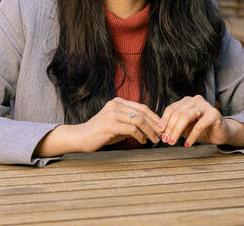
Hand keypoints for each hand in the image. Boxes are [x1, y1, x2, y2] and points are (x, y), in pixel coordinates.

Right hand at [35, 97, 160, 156]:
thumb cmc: (101, 133)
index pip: (142, 107)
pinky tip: (143, 141)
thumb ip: (132, 123)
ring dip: (150, 131)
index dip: (154, 116)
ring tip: (154, 139)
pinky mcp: (111, 124)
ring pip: (139, 120)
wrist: (81, 138)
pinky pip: (132, 129)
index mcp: (118, 102)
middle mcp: (116, 105)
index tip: (162, 126)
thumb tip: (152, 128)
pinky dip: (140, 136)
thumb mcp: (118, 124)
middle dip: (154, 124)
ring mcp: (113, 114)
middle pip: (142, 112)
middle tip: (162, 134)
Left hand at [160, 95, 230, 146]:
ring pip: (186, 117)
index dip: (164, 120)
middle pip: (177, 112)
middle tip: (166, 140)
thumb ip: (174, 126)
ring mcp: (205, 105)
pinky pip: (199, 125)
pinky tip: (187, 144)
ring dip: (177, 131)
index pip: (171, 108)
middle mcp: (195, 100)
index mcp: (187, 101)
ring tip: (173, 142)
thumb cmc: (201, 130)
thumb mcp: (185, 127)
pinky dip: (191, 136)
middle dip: (170, 128)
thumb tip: (159, 131)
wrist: (220, 133)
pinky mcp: (214, 114)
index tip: (160, 132)